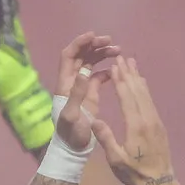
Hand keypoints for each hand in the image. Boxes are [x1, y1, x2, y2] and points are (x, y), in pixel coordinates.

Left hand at [52, 34, 114, 153]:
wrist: (73, 149)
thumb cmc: (71, 135)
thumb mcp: (72, 115)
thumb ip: (77, 94)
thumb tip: (84, 71)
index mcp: (65, 84)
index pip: (69, 56)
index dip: (79, 43)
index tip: (93, 35)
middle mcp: (72, 82)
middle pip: (81, 56)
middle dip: (95, 46)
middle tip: (112, 42)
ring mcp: (81, 88)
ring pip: (90, 63)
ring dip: (102, 55)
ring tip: (119, 51)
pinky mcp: (90, 95)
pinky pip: (98, 76)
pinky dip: (107, 70)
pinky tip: (117, 70)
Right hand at [90, 57, 174, 184]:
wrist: (159, 181)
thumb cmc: (134, 173)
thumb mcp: (116, 159)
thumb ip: (106, 139)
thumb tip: (94, 121)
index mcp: (136, 126)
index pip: (127, 97)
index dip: (120, 80)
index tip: (115, 66)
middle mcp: (147, 118)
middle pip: (137, 90)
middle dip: (128, 73)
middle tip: (121, 57)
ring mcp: (155, 120)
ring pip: (146, 94)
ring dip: (137, 77)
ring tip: (131, 63)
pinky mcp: (159, 124)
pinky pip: (150, 101)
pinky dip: (144, 89)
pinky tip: (141, 82)